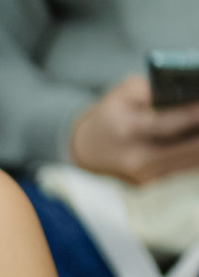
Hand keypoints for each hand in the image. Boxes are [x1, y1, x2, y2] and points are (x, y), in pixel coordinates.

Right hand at [68, 74, 198, 183]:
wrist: (88, 149)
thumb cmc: (111, 114)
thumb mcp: (124, 94)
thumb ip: (155, 90)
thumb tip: (191, 91)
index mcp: (125, 130)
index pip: (167, 124)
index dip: (194, 114)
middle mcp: (136, 158)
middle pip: (189, 149)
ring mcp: (145, 176)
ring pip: (193, 163)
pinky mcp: (153, 185)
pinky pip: (188, 170)